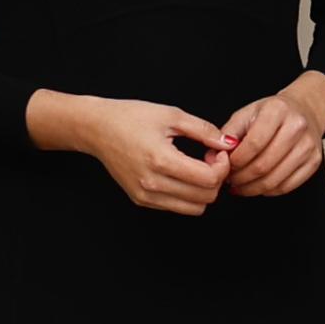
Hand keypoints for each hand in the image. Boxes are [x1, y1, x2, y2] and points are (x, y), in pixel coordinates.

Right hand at [34, 92, 226, 217]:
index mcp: (160, 160)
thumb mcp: (171, 115)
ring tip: (195, 168)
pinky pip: (177, 207)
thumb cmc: (130, 117)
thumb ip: (204, 130)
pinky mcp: (141, 200)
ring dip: (203, 190)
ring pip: (194, 208)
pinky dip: (187, 195)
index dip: (222, 166)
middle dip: (215, 178)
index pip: (209, 179)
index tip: (216, 152)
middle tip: (207, 158)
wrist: (97, 129)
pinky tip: (181, 175)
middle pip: (206, 198)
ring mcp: (146, 195)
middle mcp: (152, 184)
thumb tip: (227, 144)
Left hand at [210, 77, 324, 199]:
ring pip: (275, 179)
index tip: (226, 166)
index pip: (254, 143)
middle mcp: (296, 127)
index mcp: (277, 110)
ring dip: (252, 188)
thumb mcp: (246, 114)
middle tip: (230, 180)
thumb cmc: (272, 113)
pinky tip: (257, 186)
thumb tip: (213, 157)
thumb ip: (228, 134)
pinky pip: (287, 186)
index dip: (236, 161)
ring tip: (240, 186)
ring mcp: (308, 146)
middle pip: (264, 164)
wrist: (303, 110)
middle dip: (241, 178)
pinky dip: (268, 191)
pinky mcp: (314, 161)